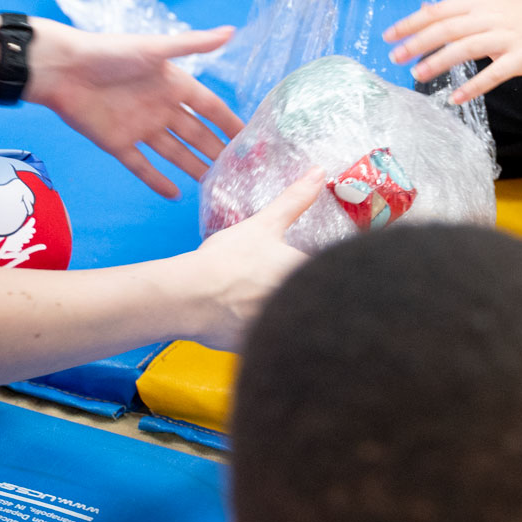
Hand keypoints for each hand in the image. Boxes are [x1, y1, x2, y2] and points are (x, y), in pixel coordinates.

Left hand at [22, 20, 246, 198]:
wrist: (62, 69)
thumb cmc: (109, 53)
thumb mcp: (154, 48)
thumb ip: (193, 45)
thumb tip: (232, 31)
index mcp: (173, 84)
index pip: (210, 108)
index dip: (230, 122)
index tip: (252, 139)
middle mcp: (161, 108)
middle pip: (197, 134)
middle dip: (218, 151)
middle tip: (241, 172)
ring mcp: (141, 127)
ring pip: (175, 153)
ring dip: (194, 167)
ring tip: (216, 186)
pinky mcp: (118, 144)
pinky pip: (142, 166)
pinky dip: (158, 181)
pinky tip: (176, 195)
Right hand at [185, 166, 328, 350]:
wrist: (190, 297)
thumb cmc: (226, 260)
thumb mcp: (263, 225)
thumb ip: (294, 200)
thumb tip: (318, 173)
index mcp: (306, 274)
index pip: (332, 275)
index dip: (325, 272)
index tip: (320, 270)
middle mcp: (299, 304)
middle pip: (316, 303)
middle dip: (308, 297)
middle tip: (275, 288)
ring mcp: (281, 330)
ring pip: (297, 327)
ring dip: (291, 320)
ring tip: (262, 306)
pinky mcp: (262, 349)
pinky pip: (275, 347)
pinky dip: (268, 338)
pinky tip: (252, 326)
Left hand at [384, 0, 521, 102]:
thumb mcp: (495, 7)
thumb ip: (462, 12)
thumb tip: (427, 10)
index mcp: (482, 2)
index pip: (439, 10)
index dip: (412, 22)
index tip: (389, 36)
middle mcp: (492, 16)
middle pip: (446, 28)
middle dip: (417, 43)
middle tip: (394, 57)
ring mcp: (508, 36)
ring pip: (464, 48)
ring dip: (438, 62)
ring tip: (417, 75)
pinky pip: (492, 74)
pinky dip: (472, 86)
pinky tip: (455, 97)